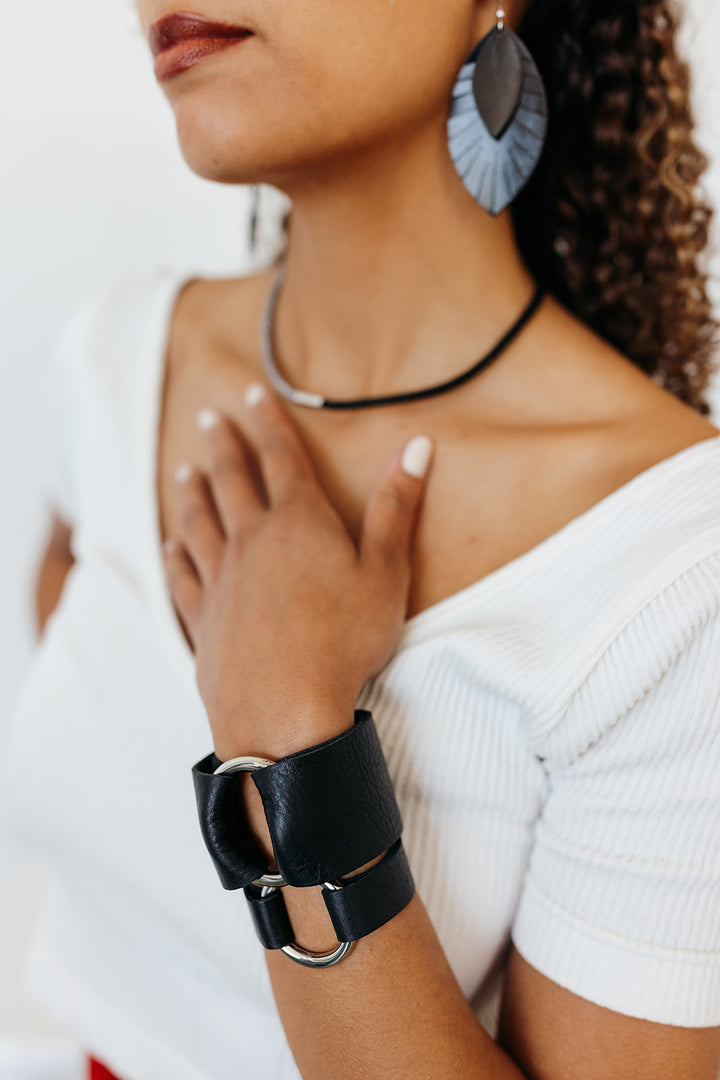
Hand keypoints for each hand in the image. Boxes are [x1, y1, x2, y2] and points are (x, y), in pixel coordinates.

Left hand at [162, 384, 433, 760]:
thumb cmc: (344, 644)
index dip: (270, 422)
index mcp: (299, 523)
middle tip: (210, 417)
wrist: (286, 712)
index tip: (255, 394)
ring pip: (198, 521)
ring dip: (192, 491)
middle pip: (231, 480)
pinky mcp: (202, 618)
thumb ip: (396, 508)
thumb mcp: (386, 573)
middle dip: (223, 444)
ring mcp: (220, 580)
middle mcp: (251, 541)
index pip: (282, 458)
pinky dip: (175, 554)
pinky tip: (170, 544)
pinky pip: (182, 575)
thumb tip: (416, 447)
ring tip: (186, 470)